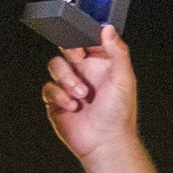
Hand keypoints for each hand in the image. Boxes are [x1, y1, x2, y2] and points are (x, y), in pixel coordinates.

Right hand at [41, 32, 137, 164]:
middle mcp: (85, 73)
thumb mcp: (124, 78)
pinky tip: (72, 106)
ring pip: (55, 66)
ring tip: (81, 95)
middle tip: (77, 60)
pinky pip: (48, 88)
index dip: (83, 38)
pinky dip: (59, 96)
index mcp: (102, 65)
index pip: (88, 42)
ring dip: (67, 79)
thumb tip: (108, 29)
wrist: (105, 143)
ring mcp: (70, 86)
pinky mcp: (57, 101)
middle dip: (69, 53)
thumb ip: (117, 51)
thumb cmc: (118, 114)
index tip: (85, 43)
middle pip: (67, 50)